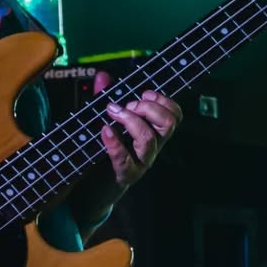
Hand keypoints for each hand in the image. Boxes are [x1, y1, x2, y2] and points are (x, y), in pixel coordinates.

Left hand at [94, 72, 181, 188]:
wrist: (92, 190)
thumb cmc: (103, 153)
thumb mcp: (108, 122)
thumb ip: (106, 98)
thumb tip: (102, 75)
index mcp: (154, 134)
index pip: (175, 115)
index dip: (163, 100)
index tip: (144, 94)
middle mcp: (152, 148)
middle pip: (169, 124)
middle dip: (149, 108)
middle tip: (128, 106)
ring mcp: (140, 163)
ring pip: (149, 140)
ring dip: (131, 121)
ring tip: (114, 114)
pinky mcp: (124, 176)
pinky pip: (124, 159)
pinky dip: (114, 142)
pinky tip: (105, 130)